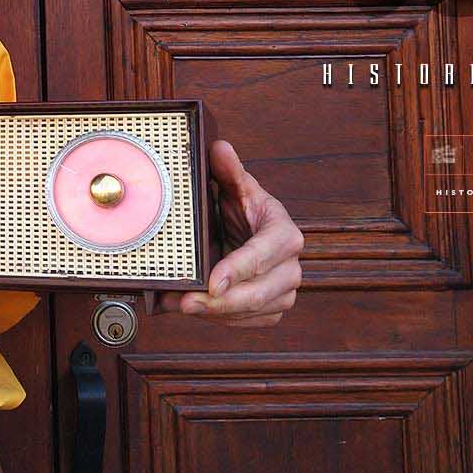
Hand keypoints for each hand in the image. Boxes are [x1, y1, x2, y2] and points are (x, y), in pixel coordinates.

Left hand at [158, 140, 302, 325]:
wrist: (249, 232)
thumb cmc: (243, 210)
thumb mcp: (235, 187)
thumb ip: (228, 170)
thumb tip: (219, 148)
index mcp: (285, 233)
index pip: (265, 254)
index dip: (239, 269)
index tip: (213, 282)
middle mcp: (291, 265)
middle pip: (261, 292)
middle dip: (222, 302)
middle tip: (188, 302)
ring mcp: (284, 290)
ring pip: (255, 312)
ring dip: (217, 314)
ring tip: (182, 306)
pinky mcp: (273, 309)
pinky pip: (250, 323)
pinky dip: (222, 322)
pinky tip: (198, 312)